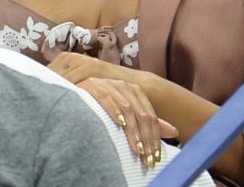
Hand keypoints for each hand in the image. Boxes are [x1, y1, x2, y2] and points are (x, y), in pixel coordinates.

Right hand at [49, 53, 176, 168]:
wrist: (69, 99)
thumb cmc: (97, 110)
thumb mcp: (124, 117)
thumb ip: (146, 122)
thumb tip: (174, 131)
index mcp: (133, 91)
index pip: (149, 115)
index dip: (155, 136)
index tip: (155, 157)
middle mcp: (122, 85)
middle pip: (141, 113)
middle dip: (146, 138)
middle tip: (147, 158)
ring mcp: (107, 84)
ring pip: (127, 108)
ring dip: (133, 131)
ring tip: (137, 149)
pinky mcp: (92, 85)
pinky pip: (106, 98)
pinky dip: (115, 110)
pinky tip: (120, 124)